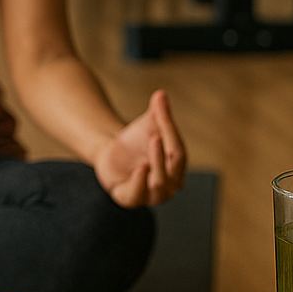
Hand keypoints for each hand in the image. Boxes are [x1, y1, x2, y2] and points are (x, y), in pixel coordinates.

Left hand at [93, 90, 185, 207]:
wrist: (113, 151)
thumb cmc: (138, 139)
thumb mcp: (149, 123)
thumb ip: (159, 111)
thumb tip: (161, 93)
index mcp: (177, 167)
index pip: (179, 153)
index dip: (171, 134)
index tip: (161, 114)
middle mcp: (169, 185)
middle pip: (171, 171)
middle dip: (162, 155)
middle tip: (154, 137)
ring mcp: (150, 195)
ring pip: (157, 186)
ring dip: (154, 170)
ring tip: (146, 158)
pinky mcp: (128, 198)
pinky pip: (135, 197)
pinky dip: (138, 184)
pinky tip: (139, 169)